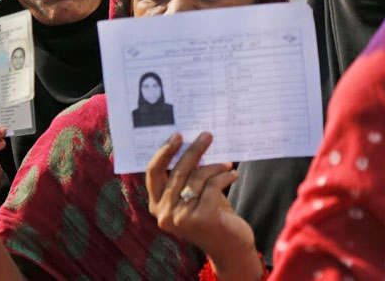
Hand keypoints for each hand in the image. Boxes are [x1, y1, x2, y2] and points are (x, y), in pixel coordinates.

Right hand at [145, 132, 257, 276]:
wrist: (230, 249)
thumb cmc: (211, 217)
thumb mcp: (192, 196)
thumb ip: (185, 178)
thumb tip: (191, 143)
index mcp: (156, 206)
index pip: (152, 172)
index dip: (164, 152)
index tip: (177, 135)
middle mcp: (164, 214)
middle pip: (176, 171)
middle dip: (193, 150)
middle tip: (206, 135)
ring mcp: (182, 218)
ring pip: (197, 177)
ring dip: (214, 166)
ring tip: (227, 164)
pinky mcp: (202, 218)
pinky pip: (212, 185)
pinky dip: (224, 176)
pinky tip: (232, 174)